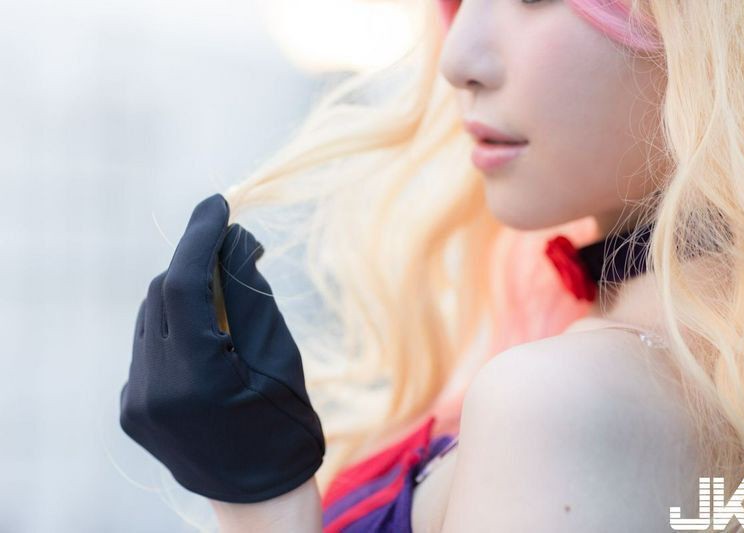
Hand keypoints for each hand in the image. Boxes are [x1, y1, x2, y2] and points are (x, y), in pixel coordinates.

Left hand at [119, 193, 324, 503]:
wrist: (262, 501)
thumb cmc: (286, 430)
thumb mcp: (281, 359)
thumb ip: (251, 297)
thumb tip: (235, 240)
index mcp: (194, 380)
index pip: (182, 284)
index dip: (199, 237)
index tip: (218, 203)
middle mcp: (150, 390)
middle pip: (162, 295)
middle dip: (197, 263)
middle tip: (240, 248)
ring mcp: (135, 402)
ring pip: (150, 317)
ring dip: (185, 294)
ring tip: (227, 294)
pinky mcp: (131, 409)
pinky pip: (148, 345)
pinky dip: (176, 326)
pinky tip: (208, 335)